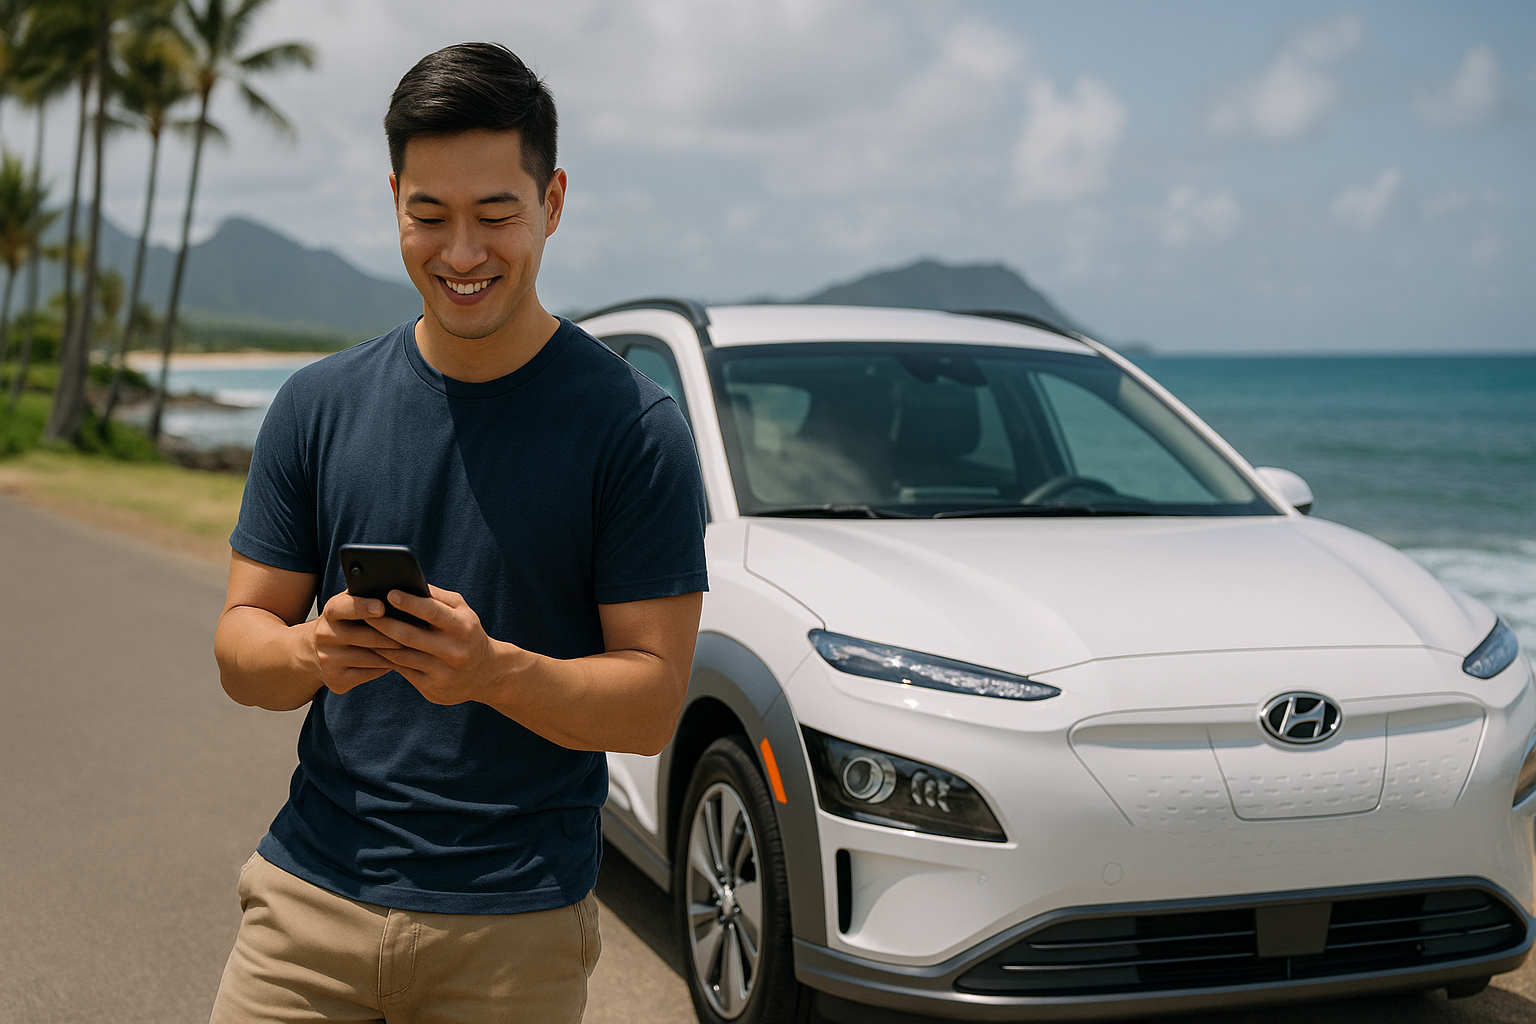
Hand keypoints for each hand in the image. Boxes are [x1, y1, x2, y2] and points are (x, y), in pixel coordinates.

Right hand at [312, 590, 405, 693]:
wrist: (314, 652)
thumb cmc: (346, 622)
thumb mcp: (350, 605)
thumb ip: (369, 596)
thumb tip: (402, 590)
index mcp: (330, 612)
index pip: (343, 607)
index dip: (362, 607)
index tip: (382, 607)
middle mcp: (325, 635)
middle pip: (367, 636)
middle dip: (394, 634)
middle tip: (416, 632)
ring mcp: (329, 660)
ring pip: (373, 657)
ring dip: (395, 652)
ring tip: (413, 646)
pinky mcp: (337, 680)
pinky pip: (372, 673)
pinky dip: (387, 666)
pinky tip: (398, 660)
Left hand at [366, 585, 512, 705]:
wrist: (487, 674)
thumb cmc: (468, 634)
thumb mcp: (463, 612)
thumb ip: (438, 598)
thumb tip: (407, 583)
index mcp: (463, 628)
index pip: (432, 612)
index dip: (409, 603)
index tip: (389, 593)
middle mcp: (454, 652)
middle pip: (409, 636)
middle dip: (383, 623)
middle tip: (363, 613)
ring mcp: (443, 673)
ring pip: (401, 656)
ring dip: (379, 642)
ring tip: (362, 630)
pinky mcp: (432, 690)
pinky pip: (403, 671)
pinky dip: (388, 659)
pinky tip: (376, 649)